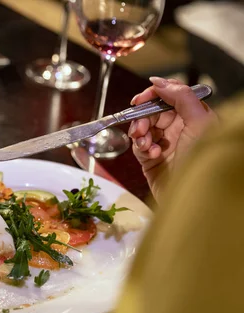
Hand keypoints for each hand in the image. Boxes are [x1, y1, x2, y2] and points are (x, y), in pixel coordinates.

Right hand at [128, 78, 216, 200]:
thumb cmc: (204, 163)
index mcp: (194, 117)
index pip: (170, 96)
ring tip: (145, 143)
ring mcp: (165, 145)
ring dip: (140, 133)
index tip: (140, 99)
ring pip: (142, 128)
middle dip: (143, 116)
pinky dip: (141, 148)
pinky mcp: (151, 161)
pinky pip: (139, 147)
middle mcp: (180, 129)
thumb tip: (159, 82)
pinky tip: (150, 154)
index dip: (153, 94)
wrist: (195, 199)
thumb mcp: (200, 123)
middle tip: (141, 127)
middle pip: (152, 111)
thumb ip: (181, 97)